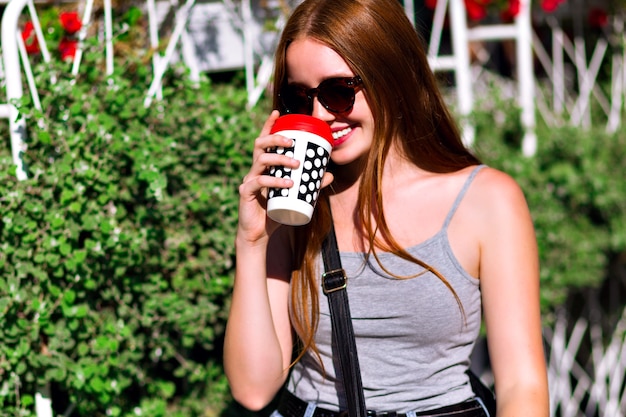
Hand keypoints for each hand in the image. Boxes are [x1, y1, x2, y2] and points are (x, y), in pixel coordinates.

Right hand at [237, 110, 298, 243]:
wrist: (258, 234)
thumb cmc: (274, 212)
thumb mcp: (294, 196)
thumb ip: (309, 184)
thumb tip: (328, 174)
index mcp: (263, 166)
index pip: (264, 141)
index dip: (268, 125)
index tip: (278, 112)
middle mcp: (254, 169)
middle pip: (260, 145)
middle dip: (276, 139)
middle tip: (293, 142)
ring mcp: (248, 180)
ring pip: (260, 161)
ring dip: (280, 159)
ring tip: (297, 164)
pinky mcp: (245, 193)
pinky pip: (258, 182)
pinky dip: (274, 181)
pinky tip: (287, 184)